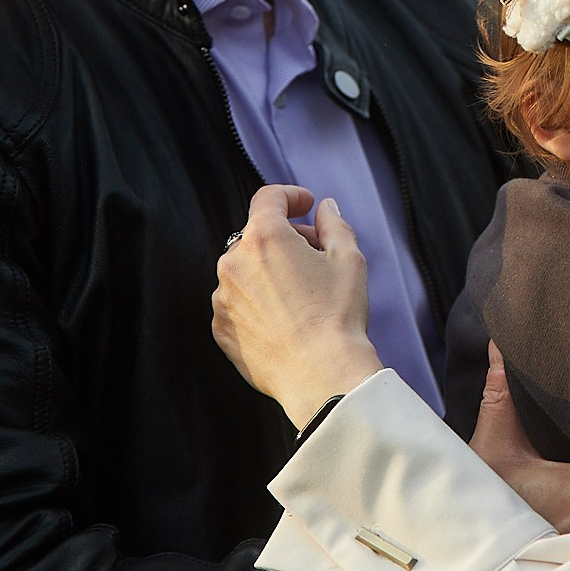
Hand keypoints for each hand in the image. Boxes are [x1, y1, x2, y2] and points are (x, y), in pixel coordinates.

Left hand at [212, 185, 383, 427]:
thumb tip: (325, 207)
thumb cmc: (338, 314)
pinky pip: (237, 302)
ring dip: (268, 270)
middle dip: (285, 237)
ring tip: (302, 292)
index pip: (269, 198)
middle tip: (316, 253)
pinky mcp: (221, 328)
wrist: (320, 374)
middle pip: (257, 235)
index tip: (308, 205)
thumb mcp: (348, 259)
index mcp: (264, 237)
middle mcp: (233, 263)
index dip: (291, 196)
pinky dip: (257, 301)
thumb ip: (334, 223)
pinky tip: (285, 317)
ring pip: (245, 270)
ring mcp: (222, 298)